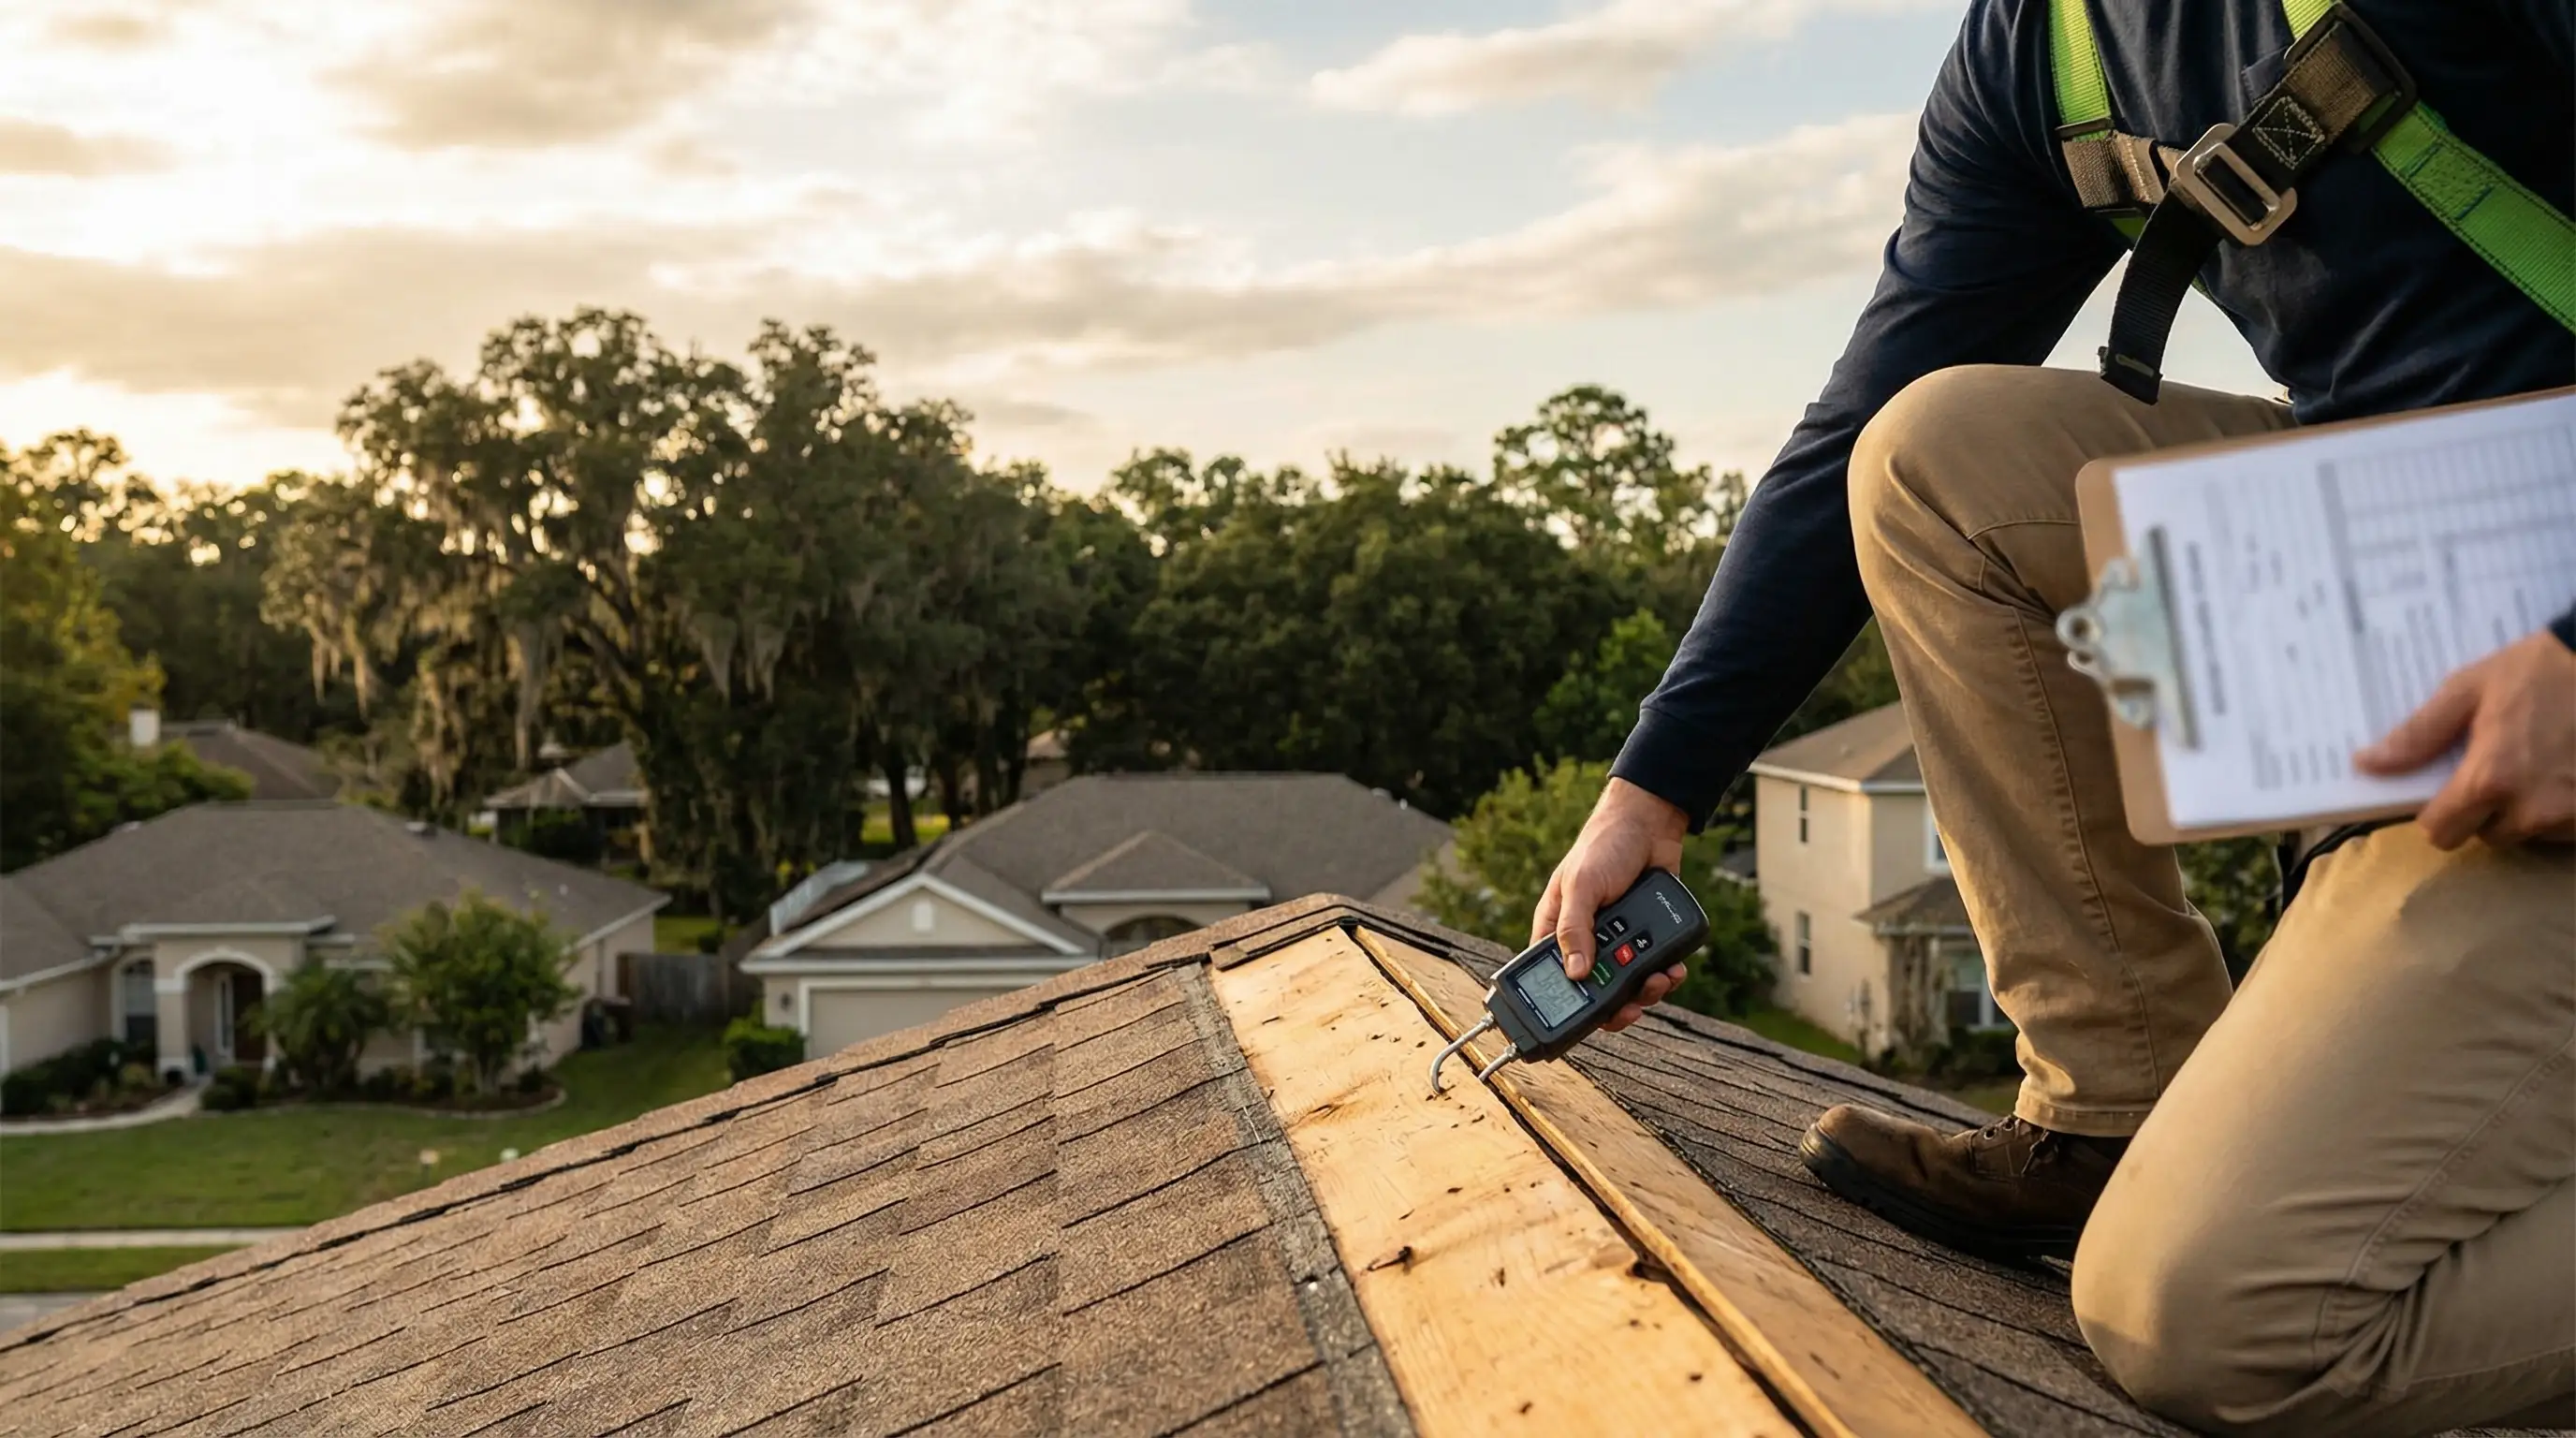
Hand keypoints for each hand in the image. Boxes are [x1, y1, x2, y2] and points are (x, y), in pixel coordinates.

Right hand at [1532, 777, 1691, 1032]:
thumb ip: (1575, 929)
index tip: (1588, 1020)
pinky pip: (1656, 968)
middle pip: (1597, 991)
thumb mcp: (1582, 886)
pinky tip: (1674, 970)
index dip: (1569, 1004)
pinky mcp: (1649, 938)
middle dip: (1618, 1003)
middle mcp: (1589, 940)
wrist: (1650, 824)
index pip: (1556, 978)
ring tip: (1659, 981)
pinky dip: (1667, 975)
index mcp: (1558, 931)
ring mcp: (1620, 941)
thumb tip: (1577, 974)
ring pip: (1630, 985)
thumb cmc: (1603, 846)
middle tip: (1633, 1006)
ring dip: (1647, 990)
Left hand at [2354, 629, 2575, 849]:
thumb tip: (2367, 764)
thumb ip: (2419, 733)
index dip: (2437, 813)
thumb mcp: (2470, 689)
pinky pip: (2566, 829)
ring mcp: (2573, 817)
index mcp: (2492, 780)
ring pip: (2527, 833)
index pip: (2440, 832)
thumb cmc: (2540, 670)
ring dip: (2525, 810)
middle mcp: (2533, 810)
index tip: (2445, 790)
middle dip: (2482, 810)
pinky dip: (2561, 809)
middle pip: (2485, 835)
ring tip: (2537, 763)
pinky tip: (2565, 772)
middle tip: (2498, 766)